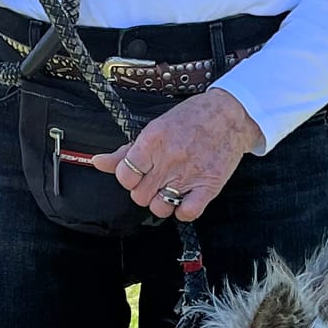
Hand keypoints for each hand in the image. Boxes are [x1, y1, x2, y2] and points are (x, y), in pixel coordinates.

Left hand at [91, 87, 262, 223]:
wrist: (230, 114)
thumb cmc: (192, 118)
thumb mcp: (154, 128)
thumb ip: (126, 150)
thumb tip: (98, 162)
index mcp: (152, 142)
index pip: (125, 175)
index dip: (129, 177)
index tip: (139, 172)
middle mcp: (168, 160)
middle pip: (139, 195)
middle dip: (145, 190)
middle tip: (157, 179)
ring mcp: (188, 175)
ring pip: (159, 208)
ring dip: (162, 202)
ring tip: (171, 188)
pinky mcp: (208, 187)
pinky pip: (186, 213)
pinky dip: (183, 211)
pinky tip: (185, 198)